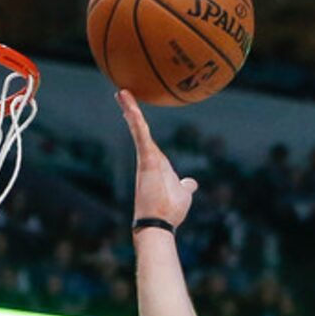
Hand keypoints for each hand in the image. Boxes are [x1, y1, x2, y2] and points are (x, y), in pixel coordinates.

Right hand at [118, 91, 197, 229]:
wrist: (160, 223)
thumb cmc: (170, 211)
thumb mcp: (183, 193)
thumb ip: (186, 185)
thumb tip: (192, 183)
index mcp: (157, 163)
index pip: (148, 139)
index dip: (141, 126)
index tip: (134, 114)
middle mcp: (149, 158)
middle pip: (140, 129)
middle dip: (132, 111)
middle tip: (123, 94)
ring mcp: (146, 158)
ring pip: (138, 128)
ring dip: (131, 109)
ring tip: (122, 92)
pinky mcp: (145, 158)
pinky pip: (141, 134)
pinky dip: (135, 118)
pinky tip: (129, 103)